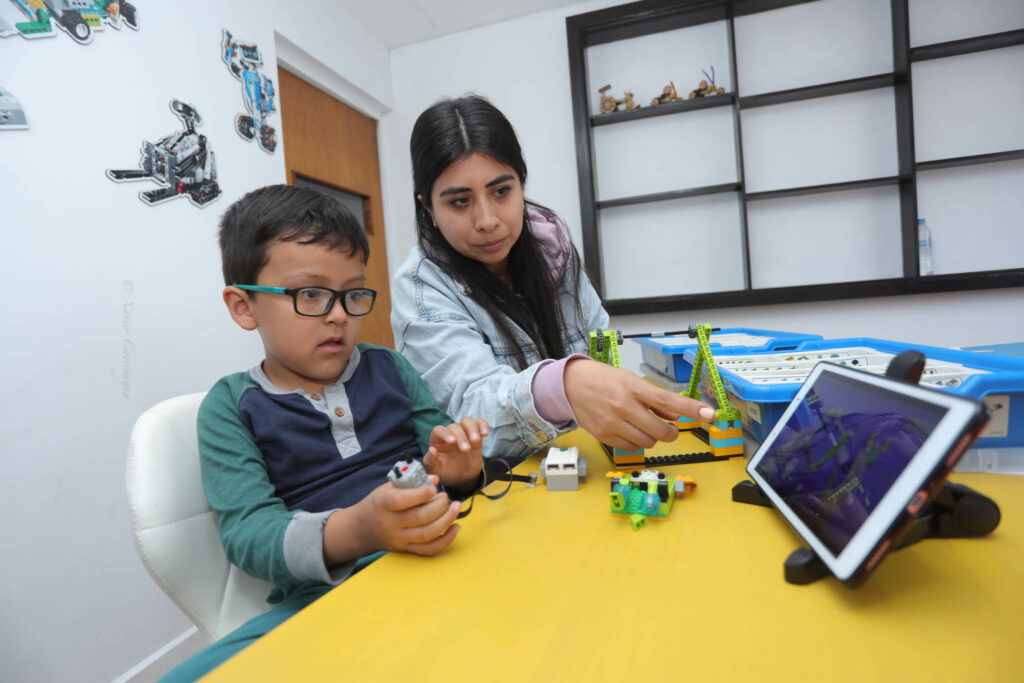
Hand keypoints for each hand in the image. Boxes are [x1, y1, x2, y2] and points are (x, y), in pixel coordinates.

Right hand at [353, 475, 463, 555]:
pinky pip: (429, 549)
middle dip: (440, 506)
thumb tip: (434, 479)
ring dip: (447, 520)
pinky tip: (455, 527)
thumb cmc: (377, 504)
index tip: (434, 488)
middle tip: (446, 497)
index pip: (402, 501)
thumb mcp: (387, 488)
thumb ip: (410, 482)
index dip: (420, 495)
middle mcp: (390, 524)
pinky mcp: (406, 550)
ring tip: (456, 507)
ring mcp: (399, 539)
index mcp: (383, 504)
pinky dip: (446, 540)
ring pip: (428, 533)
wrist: (361, 529)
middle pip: (420, 518)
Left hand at [423, 417, 488, 488]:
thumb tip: (431, 450)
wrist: (462, 477)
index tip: (452, 441)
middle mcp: (450, 433)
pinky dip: (483, 425)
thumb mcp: (436, 470)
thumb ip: (431, 462)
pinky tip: (485, 433)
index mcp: (438, 440)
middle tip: (466, 450)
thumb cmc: (446, 472)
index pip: (439, 430)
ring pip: (467, 422)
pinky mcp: (475, 435)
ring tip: (476, 440)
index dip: (445, 433)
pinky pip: (479, 424)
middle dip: (461, 437)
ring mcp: (464, 433)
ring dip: (472, 429)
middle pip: (455, 427)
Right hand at [564, 359, 715, 450]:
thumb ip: (654, 399)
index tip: (709, 414)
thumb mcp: (631, 380)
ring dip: (652, 437)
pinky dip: (636, 442)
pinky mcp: (604, 436)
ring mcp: (613, 423)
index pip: (668, 400)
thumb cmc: (605, 380)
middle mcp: (624, 406)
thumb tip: (675, 415)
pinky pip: (631, 447)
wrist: (571, 385)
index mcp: (634, 388)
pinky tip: (629, 431)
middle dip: (670, 433)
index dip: (691, 409)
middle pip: (661, 432)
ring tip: (642, 425)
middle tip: (668, 428)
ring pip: (647, 442)